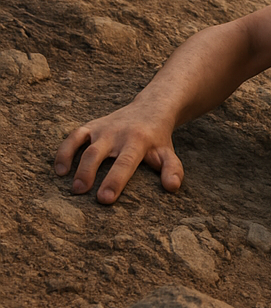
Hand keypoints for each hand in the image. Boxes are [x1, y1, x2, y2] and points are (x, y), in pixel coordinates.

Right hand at [55, 103, 183, 204]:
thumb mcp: (168, 152)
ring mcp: (103, 129)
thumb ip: (172, 169)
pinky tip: (60, 170)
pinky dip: (64, 151)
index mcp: (138, 141)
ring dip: (75, 165)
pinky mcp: (92, 126)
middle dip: (88, 173)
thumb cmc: (158, 138)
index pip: (125, 162)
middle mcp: (118, 134)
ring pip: (84, 145)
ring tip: (73, 188)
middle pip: (98, 153)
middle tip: (81, 193)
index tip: (105, 199)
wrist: (151, 108)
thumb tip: (173, 187)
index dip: (115, 180)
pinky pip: (73, 136)